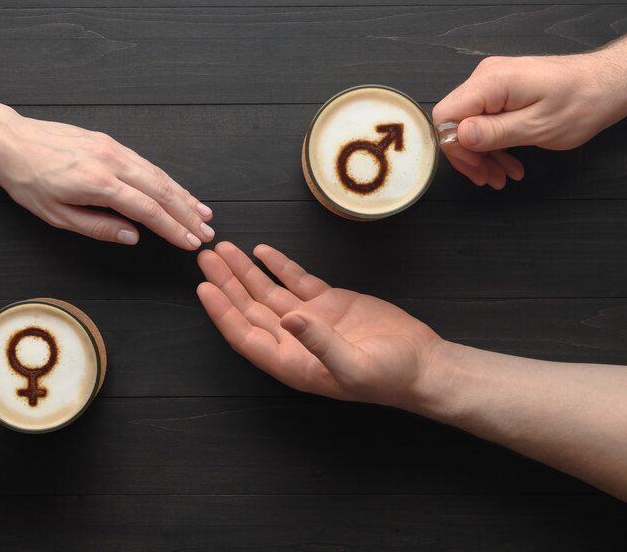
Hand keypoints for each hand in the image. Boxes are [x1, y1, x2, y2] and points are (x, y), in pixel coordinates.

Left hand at [0, 108, 213, 248]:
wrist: (8, 141)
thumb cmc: (27, 181)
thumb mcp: (57, 216)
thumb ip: (98, 227)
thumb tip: (134, 237)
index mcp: (98, 183)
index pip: (148, 210)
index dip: (174, 228)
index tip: (191, 242)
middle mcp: (111, 161)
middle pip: (161, 190)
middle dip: (188, 213)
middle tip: (207, 232)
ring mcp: (112, 147)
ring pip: (157, 173)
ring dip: (182, 195)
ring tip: (202, 213)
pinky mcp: (109, 141)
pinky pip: (145, 162)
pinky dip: (165, 179)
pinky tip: (175, 190)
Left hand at [196, 242, 441, 406]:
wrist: (422, 364)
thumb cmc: (389, 377)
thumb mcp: (354, 366)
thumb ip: (319, 343)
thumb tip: (288, 319)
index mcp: (292, 363)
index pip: (245, 335)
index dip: (222, 312)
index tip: (204, 288)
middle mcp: (293, 340)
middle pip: (249, 309)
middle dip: (226, 283)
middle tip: (205, 257)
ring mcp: (310, 319)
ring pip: (267, 291)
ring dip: (245, 271)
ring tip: (223, 249)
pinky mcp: (329, 302)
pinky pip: (295, 281)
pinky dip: (278, 265)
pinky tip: (261, 251)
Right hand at [432, 52, 621, 188]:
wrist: (607, 84)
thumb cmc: (582, 102)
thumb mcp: (537, 126)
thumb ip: (494, 132)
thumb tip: (457, 135)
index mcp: (491, 82)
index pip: (446, 115)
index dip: (454, 147)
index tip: (477, 167)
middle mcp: (486, 77)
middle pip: (455, 122)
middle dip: (470, 155)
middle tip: (489, 179)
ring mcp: (493, 82)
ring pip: (469, 124)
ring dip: (483, 154)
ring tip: (501, 176)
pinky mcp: (502, 90)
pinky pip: (485, 119)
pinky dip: (494, 143)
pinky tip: (508, 162)